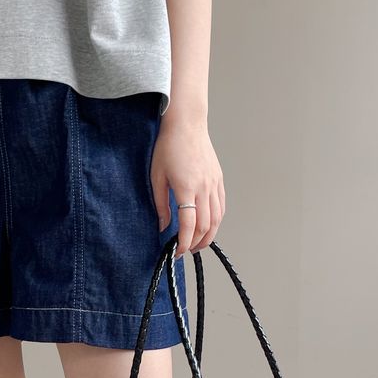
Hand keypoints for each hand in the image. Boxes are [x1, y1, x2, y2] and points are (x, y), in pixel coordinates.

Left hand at [150, 112, 225, 256]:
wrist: (187, 125)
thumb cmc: (168, 147)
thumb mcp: (156, 177)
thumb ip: (160, 204)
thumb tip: (163, 226)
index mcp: (187, 188)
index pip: (188, 225)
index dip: (183, 243)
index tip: (177, 252)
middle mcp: (204, 188)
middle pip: (205, 226)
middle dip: (195, 243)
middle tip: (185, 250)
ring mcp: (214, 184)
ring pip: (217, 218)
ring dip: (208, 235)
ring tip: (197, 243)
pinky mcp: (218, 180)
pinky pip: (221, 206)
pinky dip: (216, 220)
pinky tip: (208, 226)